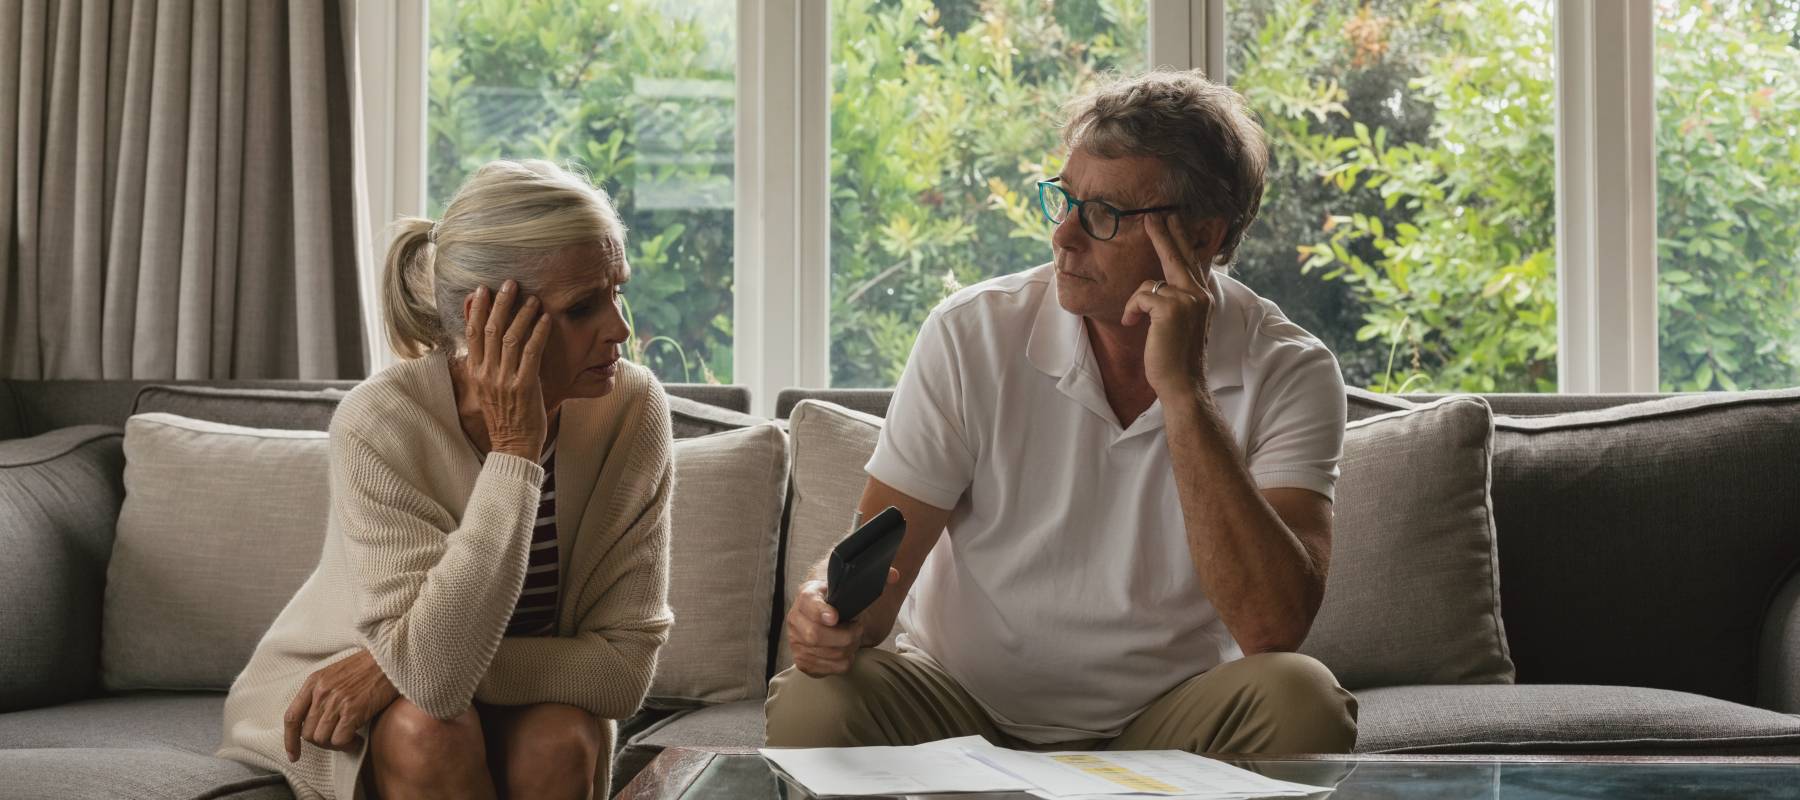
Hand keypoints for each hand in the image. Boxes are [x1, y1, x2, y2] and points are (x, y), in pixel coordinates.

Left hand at [283, 649, 399, 761]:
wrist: (389, 659)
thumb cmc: (366, 667)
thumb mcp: (335, 674)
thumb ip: (321, 693)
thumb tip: (314, 721)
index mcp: (313, 682)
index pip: (292, 717)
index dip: (289, 740)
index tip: (293, 755)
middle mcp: (321, 692)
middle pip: (307, 733)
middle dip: (322, 742)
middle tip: (338, 739)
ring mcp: (336, 701)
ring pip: (322, 739)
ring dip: (335, 745)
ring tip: (349, 739)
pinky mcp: (353, 710)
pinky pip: (340, 740)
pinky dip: (348, 745)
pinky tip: (357, 739)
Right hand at [465, 279, 550, 458]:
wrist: (512, 444)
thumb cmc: (505, 416)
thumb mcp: (488, 388)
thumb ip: (488, 365)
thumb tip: (490, 341)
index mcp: (476, 372)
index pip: (473, 332)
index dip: (478, 309)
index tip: (483, 289)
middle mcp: (487, 373)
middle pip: (491, 329)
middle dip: (501, 303)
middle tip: (510, 283)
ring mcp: (505, 379)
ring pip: (511, 337)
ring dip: (523, 314)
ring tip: (533, 298)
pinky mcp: (525, 385)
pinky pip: (532, 353)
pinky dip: (539, 332)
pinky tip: (545, 319)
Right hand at [785, 569, 898, 677]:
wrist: (829, 617)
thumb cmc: (843, 601)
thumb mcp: (853, 587)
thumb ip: (875, 578)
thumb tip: (894, 575)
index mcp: (807, 595)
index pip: (808, 603)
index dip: (820, 612)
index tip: (836, 617)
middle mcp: (795, 619)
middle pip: (816, 635)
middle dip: (845, 635)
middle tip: (858, 629)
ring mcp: (796, 642)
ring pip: (827, 654)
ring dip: (848, 649)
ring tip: (853, 638)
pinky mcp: (803, 661)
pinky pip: (829, 668)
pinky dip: (844, 661)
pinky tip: (846, 650)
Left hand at [1124, 212, 1216, 400]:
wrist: (1183, 384)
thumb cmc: (1175, 358)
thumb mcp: (1179, 324)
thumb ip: (1175, 302)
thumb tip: (1159, 286)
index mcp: (1201, 296)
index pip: (1189, 260)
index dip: (1180, 239)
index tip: (1173, 220)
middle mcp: (1199, 293)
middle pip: (1177, 255)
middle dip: (1163, 233)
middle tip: (1152, 215)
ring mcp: (1188, 299)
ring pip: (1149, 282)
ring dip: (1135, 303)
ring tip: (1133, 322)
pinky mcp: (1171, 307)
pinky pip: (1140, 296)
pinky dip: (1130, 310)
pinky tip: (1131, 324)